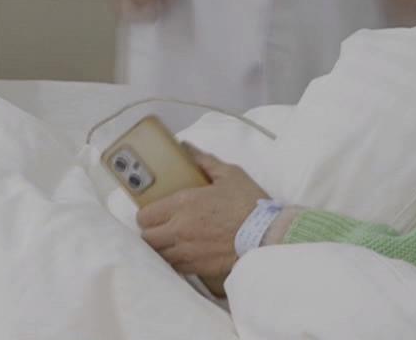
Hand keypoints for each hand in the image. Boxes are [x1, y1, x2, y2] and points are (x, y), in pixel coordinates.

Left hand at [137, 148, 269, 292]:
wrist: (270, 236)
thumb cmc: (250, 204)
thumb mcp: (230, 174)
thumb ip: (204, 160)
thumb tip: (185, 147)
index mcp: (184, 204)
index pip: (146, 216)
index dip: (146, 214)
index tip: (153, 212)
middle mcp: (180, 229)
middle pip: (147, 238)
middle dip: (150, 232)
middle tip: (160, 226)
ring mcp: (189, 251)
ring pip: (159, 255)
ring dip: (161, 248)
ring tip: (170, 241)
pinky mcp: (200, 268)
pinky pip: (176, 268)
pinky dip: (175, 262)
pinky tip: (183, 253)